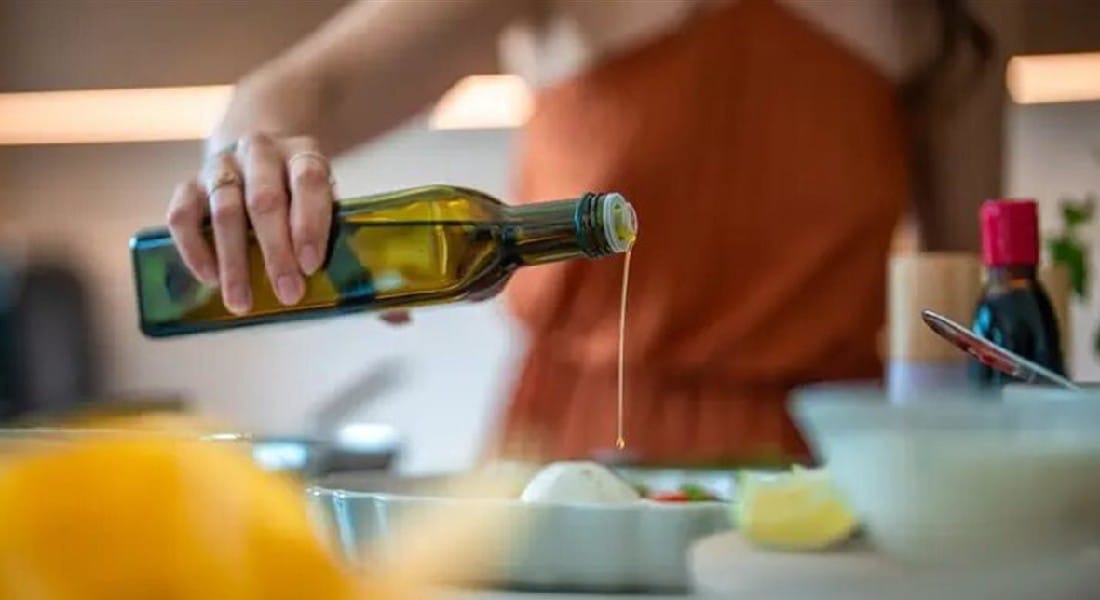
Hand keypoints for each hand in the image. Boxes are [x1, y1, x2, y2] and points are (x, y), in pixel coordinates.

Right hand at [166, 133, 409, 323]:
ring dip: (233, 260)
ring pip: (223, 209)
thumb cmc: (301, 195)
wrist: (257, 149)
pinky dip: (193, 247)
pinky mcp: (190, 182)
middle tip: (288, 295)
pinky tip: (207, 279)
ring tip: (241, 303)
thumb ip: (358, 257)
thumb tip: (400, 317)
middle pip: (265, 200)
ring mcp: (222, 166)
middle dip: (276, 251)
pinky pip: (182, 213)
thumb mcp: (331, 209)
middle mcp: (262, 153)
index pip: (311, 181)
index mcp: (305, 154)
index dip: (311, 222)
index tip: (312, 264)